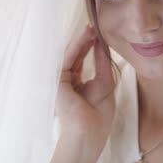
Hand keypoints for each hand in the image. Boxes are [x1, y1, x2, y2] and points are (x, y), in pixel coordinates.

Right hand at [50, 25, 115, 162]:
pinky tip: (86, 37)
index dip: (91, 48)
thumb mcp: (105, 86)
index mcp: (77, 86)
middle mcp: (67, 82)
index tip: (100, 36)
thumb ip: (102, 66)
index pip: (82, 62)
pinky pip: (67, 59)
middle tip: (95, 27)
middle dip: (85, 41)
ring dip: (81, 40)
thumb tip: (102, 47)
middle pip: (75, 56)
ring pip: (70, 55)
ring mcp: (61, 82)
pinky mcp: (57, 82)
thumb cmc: (98, 118)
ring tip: (91, 28)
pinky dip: (76, 47)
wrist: (89, 134)